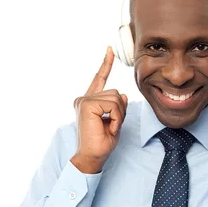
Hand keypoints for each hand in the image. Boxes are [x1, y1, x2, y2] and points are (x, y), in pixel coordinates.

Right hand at [71, 46, 127, 172]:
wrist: (92, 157)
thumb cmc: (102, 143)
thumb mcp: (115, 121)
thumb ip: (118, 107)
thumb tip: (124, 95)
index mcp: (89, 101)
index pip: (99, 79)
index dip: (106, 64)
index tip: (110, 50)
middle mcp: (84, 99)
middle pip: (115, 93)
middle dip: (120, 110)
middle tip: (111, 126)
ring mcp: (84, 101)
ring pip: (116, 98)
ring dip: (118, 115)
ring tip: (109, 128)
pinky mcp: (86, 105)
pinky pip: (113, 105)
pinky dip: (116, 118)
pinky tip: (108, 127)